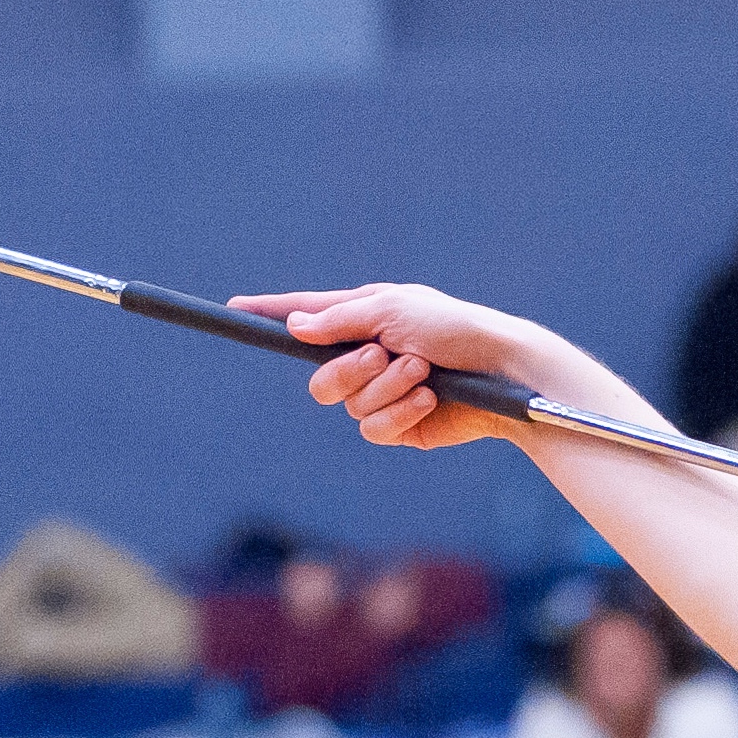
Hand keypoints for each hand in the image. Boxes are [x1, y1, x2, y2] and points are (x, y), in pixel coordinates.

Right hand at [228, 286, 543, 452]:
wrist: (502, 372)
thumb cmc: (455, 329)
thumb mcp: (395, 310)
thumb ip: (342, 319)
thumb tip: (294, 327)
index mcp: (364, 319)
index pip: (306, 316)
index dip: (270, 314)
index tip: (235, 309)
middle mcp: (368, 356)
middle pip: (318, 378)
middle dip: (348, 369)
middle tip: (383, 354)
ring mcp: (383, 394)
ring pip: (347, 404)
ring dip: (386, 385)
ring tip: (422, 371)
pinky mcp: (401, 426)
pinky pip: (373, 427)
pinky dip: (400, 411)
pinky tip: (429, 400)